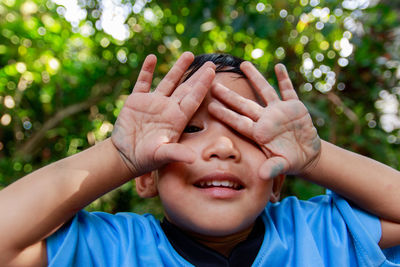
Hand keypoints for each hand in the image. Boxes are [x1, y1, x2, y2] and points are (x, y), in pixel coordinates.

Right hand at [111, 52, 215, 175]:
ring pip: (169, 81)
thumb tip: (194, 159)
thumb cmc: (146, 158)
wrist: (125, 156)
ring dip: (178, 68)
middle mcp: (168, 108)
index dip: (203, 85)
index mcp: (177, 119)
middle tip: (211, 62)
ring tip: (189, 54)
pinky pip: (143, 82)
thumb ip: (176, 153)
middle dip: (198, 75)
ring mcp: (153, 103)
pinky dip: (147, 70)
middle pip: (186, 88)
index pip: (194, 99)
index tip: (213, 72)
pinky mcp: (137, 100)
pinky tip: (152, 57)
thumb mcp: (162, 155)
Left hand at [208, 62, 319, 178]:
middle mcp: (265, 119)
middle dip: (229, 95)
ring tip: (243, 64)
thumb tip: (262, 175)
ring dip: (255, 78)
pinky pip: (288, 90)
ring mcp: (278, 111)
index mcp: (258, 133)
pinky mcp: (294, 107)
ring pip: (264, 91)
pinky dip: (284, 79)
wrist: (306, 155)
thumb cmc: (289, 161)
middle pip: (244, 104)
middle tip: (213, 83)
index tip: (210, 106)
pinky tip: (278, 66)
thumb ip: (272, 168)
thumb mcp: (281, 165)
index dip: (225, 114)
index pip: (238, 121)